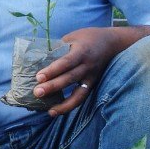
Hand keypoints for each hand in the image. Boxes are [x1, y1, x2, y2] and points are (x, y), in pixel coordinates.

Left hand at [33, 25, 149, 116]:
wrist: (113, 43)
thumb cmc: (88, 38)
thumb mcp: (72, 37)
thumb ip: (58, 48)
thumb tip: (38, 60)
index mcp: (81, 52)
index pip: (66, 62)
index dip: (52, 70)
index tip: (38, 77)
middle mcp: (88, 66)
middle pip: (70, 78)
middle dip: (53, 87)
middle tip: (37, 93)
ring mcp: (92, 77)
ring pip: (79, 94)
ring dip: (63, 104)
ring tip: (49, 111)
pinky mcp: (93, 84)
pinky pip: (82, 97)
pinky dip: (70, 105)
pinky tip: (56, 111)